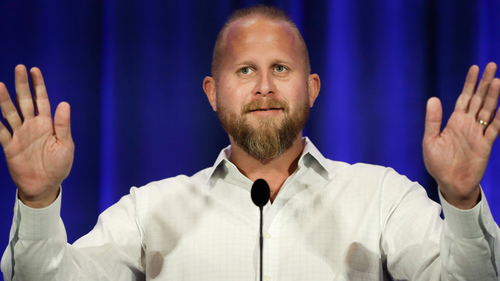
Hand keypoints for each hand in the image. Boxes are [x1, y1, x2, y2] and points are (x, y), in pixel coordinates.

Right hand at [0, 65, 73, 207]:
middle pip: (25, 101)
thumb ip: (63, 125)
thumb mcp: (65, 145)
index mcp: (48, 124)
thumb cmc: (59, 166)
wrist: (45, 186)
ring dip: (4, 100)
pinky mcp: (9, 146)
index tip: (34, 70)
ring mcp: (19, 135)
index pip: (42, 100)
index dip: (38, 86)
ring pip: (10, 113)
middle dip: (22, 85)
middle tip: (18, 68)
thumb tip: (64, 103)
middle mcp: (32, 126)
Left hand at [423, 62, 499, 208]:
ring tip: (498, 80)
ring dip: (493, 96)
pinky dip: (499, 118)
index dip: (469, 83)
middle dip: (484, 83)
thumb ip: (433, 120)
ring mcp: (478, 133)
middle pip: (479, 99)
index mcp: (454, 121)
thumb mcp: (430, 141)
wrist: (450, 183)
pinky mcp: (486, 145)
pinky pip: (495, 128)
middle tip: (492, 65)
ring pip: (488, 110)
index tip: (475, 67)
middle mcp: (468, 124)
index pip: (464, 97)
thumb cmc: (437, 163)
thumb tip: (433, 99)